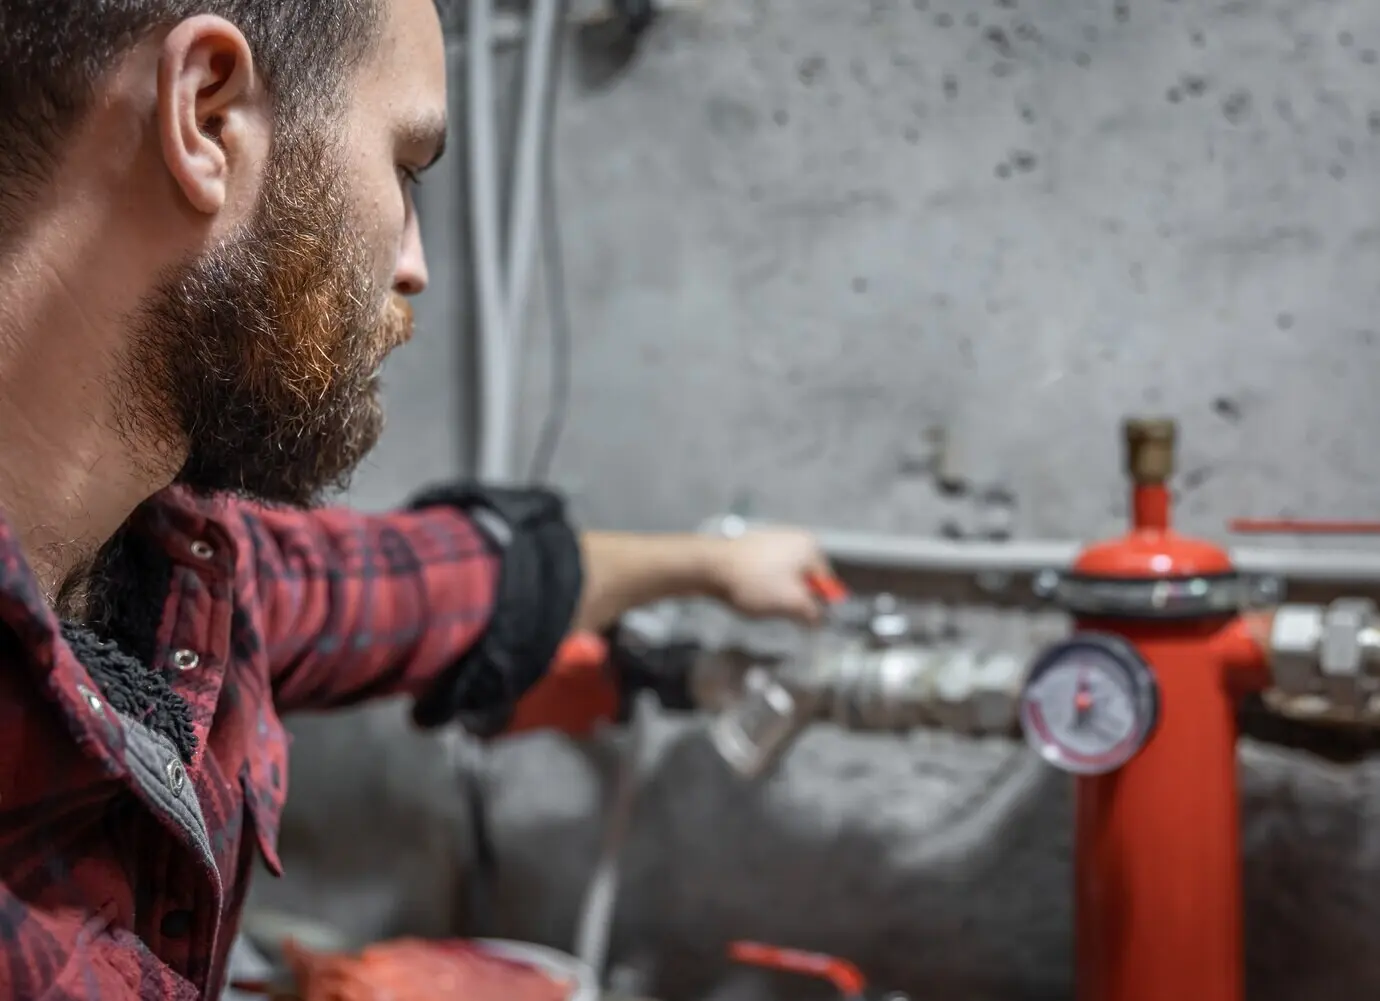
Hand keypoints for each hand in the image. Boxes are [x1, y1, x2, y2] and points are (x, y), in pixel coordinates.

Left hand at [708, 528, 834, 624]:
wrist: (708, 566)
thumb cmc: (754, 582)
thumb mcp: (791, 603)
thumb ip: (813, 613)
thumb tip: (820, 619)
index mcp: (809, 547)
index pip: (825, 582)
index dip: (816, 604)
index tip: (802, 618)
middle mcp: (794, 538)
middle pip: (805, 579)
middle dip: (794, 598)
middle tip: (777, 608)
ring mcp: (772, 540)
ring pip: (784, 578)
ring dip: (776, 594)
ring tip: (759, 599)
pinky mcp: (753, 547)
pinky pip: (767, 572)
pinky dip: (761, 585)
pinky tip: (748, 591)